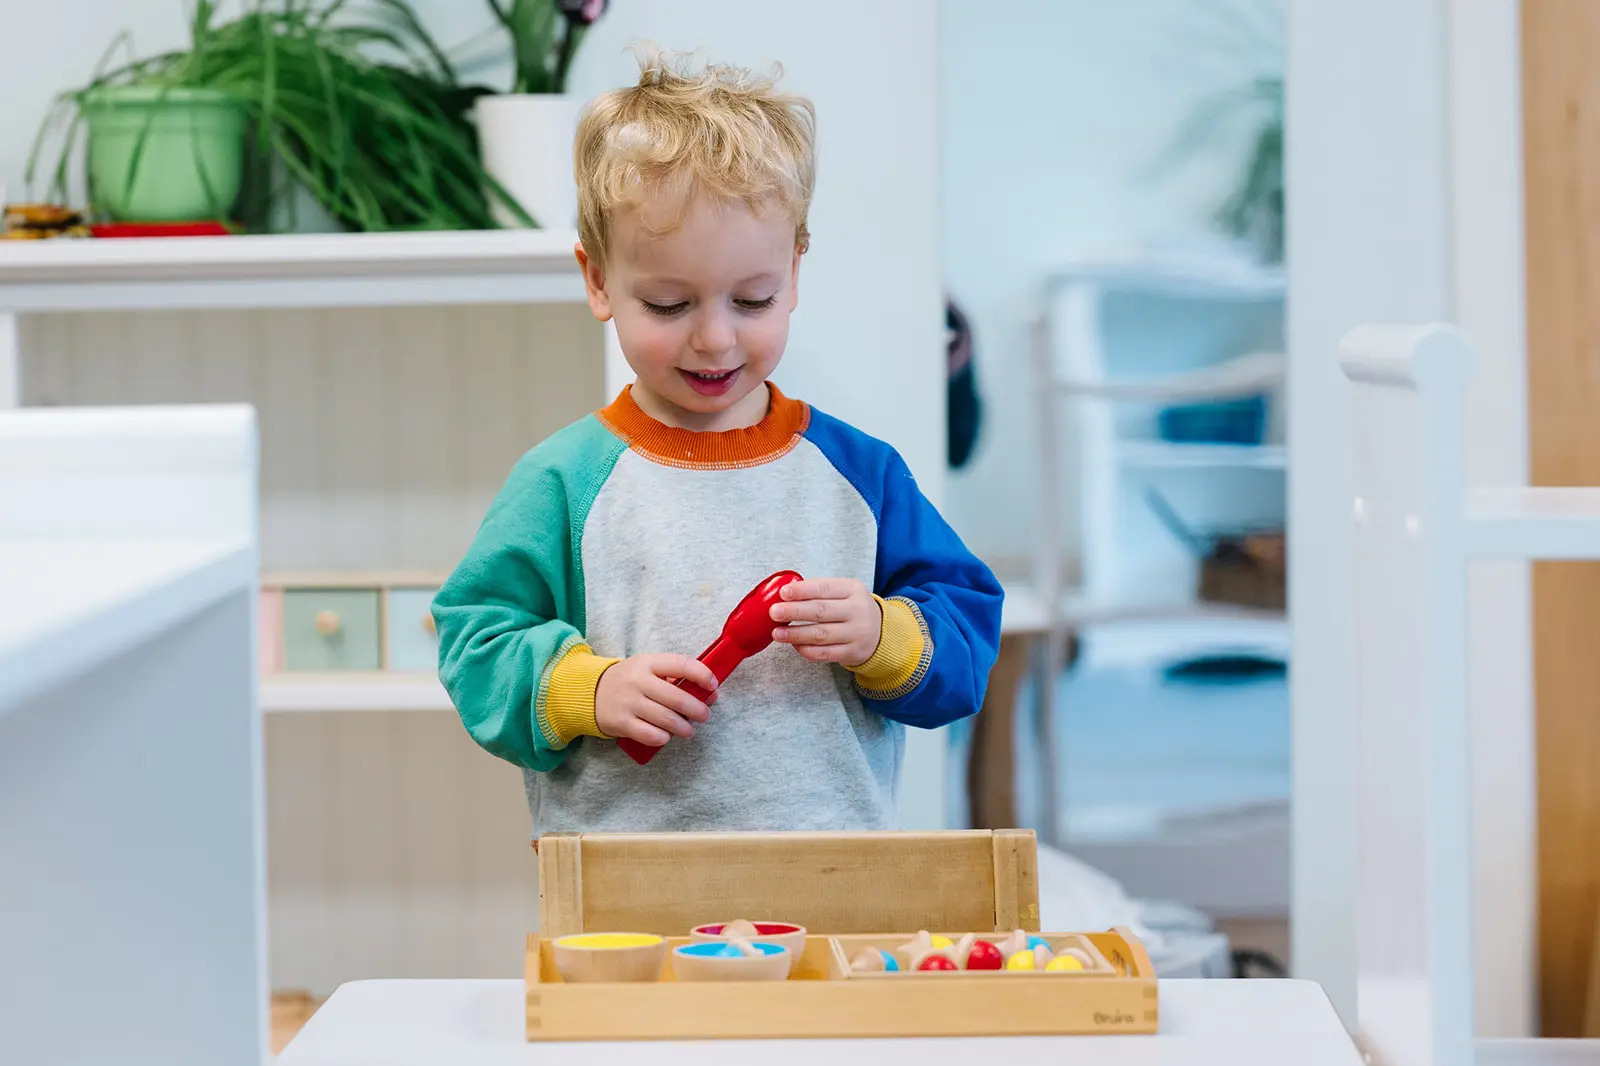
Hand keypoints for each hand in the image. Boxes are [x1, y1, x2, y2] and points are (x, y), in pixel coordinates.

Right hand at [595, 654, 718, 748]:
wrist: (590, 692)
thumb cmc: (630, 680)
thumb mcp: (648, 669)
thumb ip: (676, 678)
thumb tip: (709, 693)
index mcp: (648, 662)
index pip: (681, 664)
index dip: (701, 675)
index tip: (713, 686)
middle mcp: (638, 681)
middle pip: (676, 698)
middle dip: (697, 709)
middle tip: (704, 715)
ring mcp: (628, 702)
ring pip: (665, 718)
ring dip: (683, 727)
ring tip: (688, 730)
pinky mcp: (621, 722)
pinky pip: (649, 734)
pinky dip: (662, 737)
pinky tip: (667, 737)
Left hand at [769, 578, 882, 666]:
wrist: (879, 632)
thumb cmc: (852, 609)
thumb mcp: (844, 592)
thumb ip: (818, 592)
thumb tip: (785, 594)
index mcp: (853, 590)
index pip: (824, 588)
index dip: (802, 591)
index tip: (783, 593)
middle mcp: (858, 611)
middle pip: (821, 611)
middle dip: (794, 612)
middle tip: (774, 613)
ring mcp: (857, 633)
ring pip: (821, 635)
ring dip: (795, 634)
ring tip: (777, 633)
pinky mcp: (852, 652)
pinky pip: (824, 653)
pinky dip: (806, 650)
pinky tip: (794, 645)